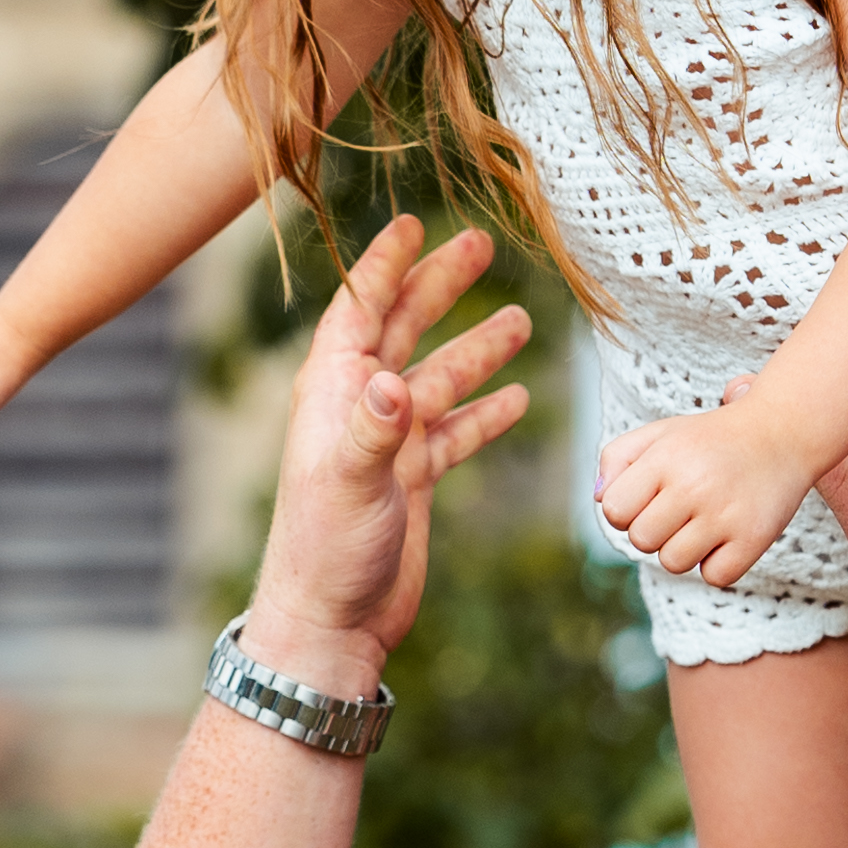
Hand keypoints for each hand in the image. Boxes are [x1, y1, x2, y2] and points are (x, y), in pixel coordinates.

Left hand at [241, 219, 531, 698]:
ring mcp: (387, 445)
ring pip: (438, 379)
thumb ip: (372, 431)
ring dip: (476, 349)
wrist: (330, 624)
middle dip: (439, 287)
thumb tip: (395, 380)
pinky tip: (519, 398)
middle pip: (403, 329)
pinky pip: (454, 433)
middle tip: (481, 246)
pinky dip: (484, 414)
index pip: (359, 311)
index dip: (384, 266)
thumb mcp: (349, 486)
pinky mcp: (411, 481)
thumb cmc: (324, 554)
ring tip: (523, 319)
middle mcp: (358, 409)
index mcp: (333, 395)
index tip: (413, 223)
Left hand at [595, 389, 819, 589]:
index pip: (614, 510)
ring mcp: (724, 514)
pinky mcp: (753, 539)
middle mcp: (693, 485)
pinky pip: (714, 576)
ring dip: (684, 549)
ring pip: (673, 563)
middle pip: (641, 540)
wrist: (784, 432)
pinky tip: (729, 535)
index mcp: (665, 458)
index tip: (649, 498)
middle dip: (654, 530)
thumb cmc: (711, 439)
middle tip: (680, 510)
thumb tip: (599, 499)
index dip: (626, 509)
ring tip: (704, 521)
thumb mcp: (661, 433)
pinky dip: (719, 563)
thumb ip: (618, 459)